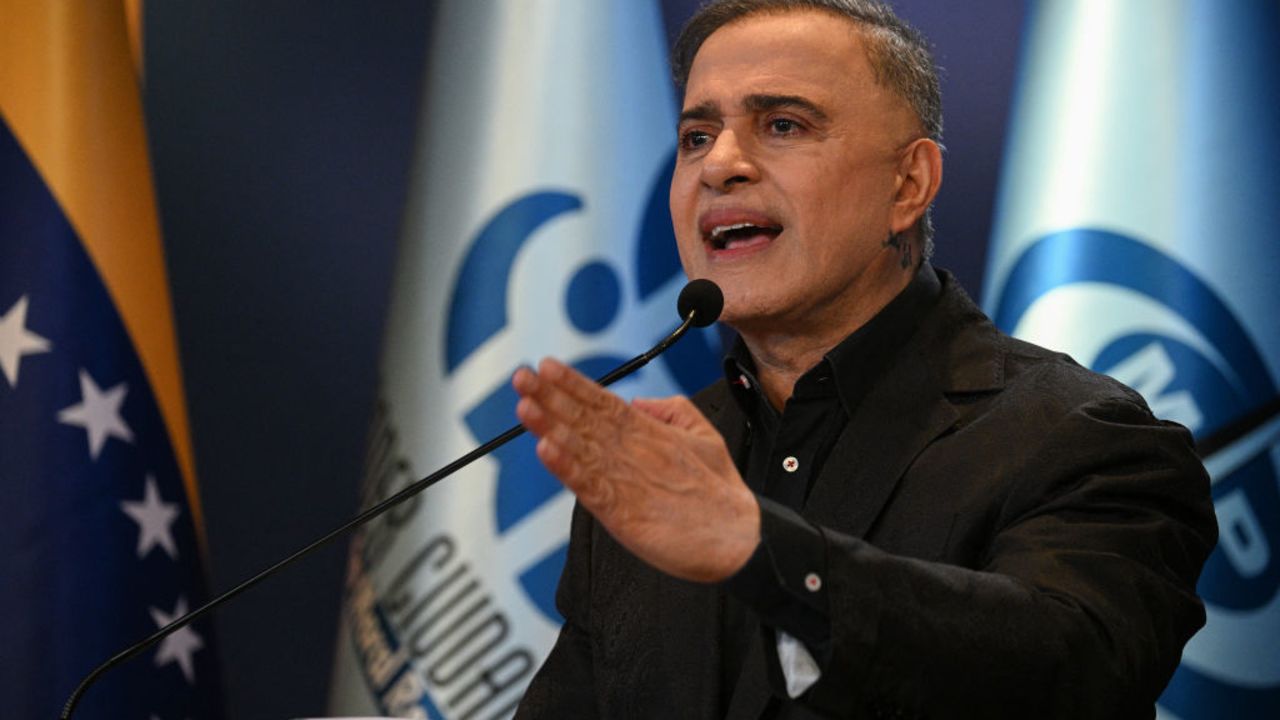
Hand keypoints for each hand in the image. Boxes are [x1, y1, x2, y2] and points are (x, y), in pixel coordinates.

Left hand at [512, 358, 759, 582]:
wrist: (738, 540)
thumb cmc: (720, 495)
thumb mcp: (705, 437)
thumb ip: (672, 412)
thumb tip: (639, 402)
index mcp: (652, 433)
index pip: (604, 401)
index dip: (572, 384)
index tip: (546, 367)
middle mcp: (635, 452)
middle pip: (585, 419)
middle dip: (551, 396)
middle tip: (522, 377)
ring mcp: (627, 481)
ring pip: (581, 447)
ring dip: (550, 425)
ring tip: (525, 405)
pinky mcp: (623, 513)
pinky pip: (588, 486)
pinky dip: (566, 468)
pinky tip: (546, 450)